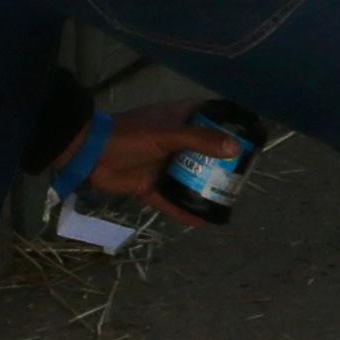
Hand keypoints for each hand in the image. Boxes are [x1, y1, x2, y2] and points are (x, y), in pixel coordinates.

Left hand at [73, 98, 243, 217]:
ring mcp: (161, 164)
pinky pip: (170, 199)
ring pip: (188, 176)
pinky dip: (184, 210)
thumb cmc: (129, 136)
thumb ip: (199, 140)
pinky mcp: (149, 185)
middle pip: (203, 151)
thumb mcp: (166, 135)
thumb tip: (234, 147)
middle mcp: (173, 141)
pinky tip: (202, 222)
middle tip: (243, 174)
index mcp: (177, 120)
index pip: (209, 118)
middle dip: (221, 162)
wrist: (90, 155)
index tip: (250, 137)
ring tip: (227, 198)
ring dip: (204, 187)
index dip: (228, 126)